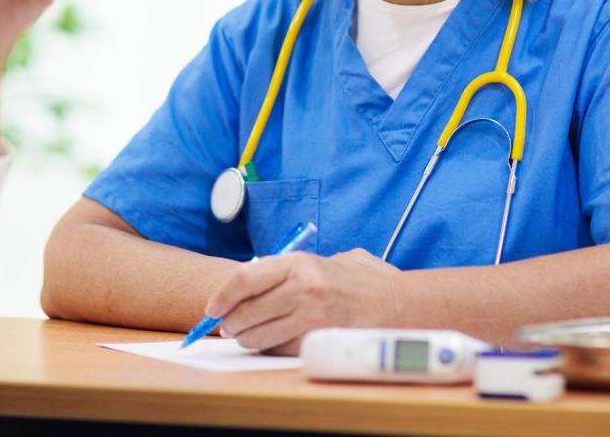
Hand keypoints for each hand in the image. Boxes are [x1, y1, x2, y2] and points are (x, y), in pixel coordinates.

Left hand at [204, 248, 401, 355]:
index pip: (246, 277)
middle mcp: (304, 288)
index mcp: (300, 263)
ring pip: (261, 334)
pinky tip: (271, 342)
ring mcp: (312, 316)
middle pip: (248, 311)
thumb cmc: (358, 281)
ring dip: (247, 339)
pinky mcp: (320, 340)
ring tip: (245, 336)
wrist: (397, 304)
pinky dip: (270, 348)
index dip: (223, 295)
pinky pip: (281, 349)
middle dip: (231, 322)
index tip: (211, 307)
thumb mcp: (325, 260)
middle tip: (227, 326)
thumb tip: (252, 280)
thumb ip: (290, 268)